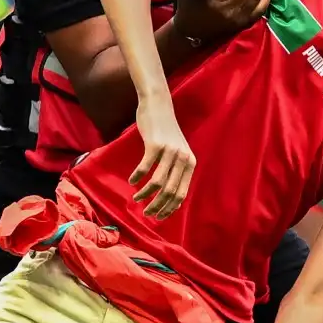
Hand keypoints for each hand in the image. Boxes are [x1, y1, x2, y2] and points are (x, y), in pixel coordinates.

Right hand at [130, 97, 193, 217]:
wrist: (159, 105)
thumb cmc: (165, 131)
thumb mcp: (177, 151)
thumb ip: (176, 170)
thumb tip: (171, 198)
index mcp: (190, 163)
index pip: (181, 193)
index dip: (170, 208)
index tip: (159, 217)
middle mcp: (183, 159)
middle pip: (169, 192)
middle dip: (157, 206)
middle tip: (146, 212)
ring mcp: (170, 152)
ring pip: (157, 183)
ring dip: (145, 195)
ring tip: (136, 198)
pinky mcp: (155, 145)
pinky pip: (145, 168)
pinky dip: (137, 177)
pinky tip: (132, 181)